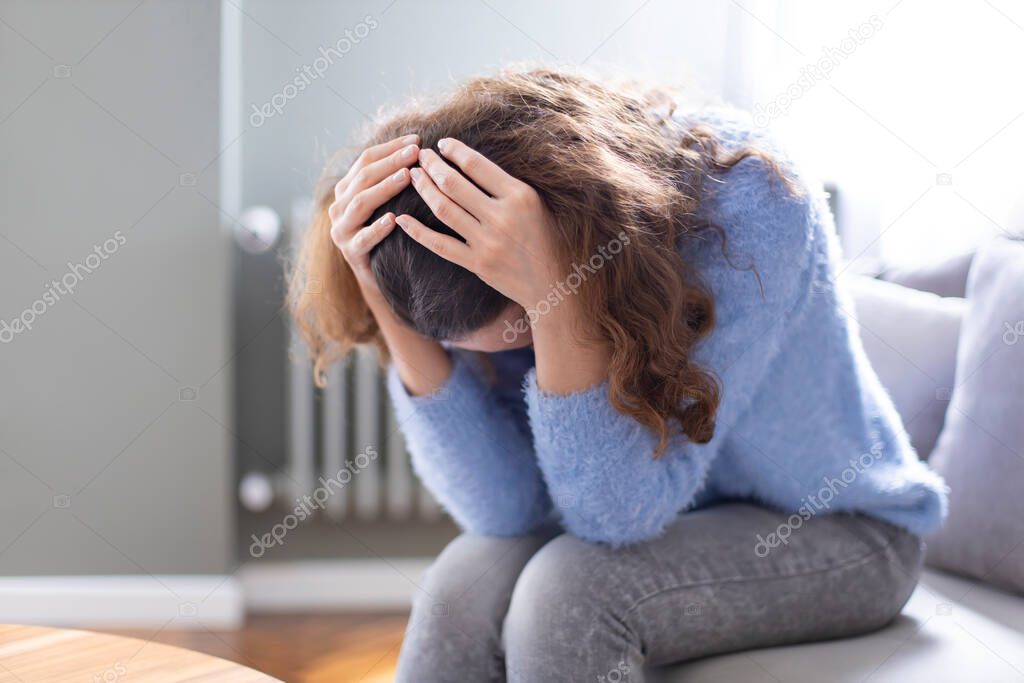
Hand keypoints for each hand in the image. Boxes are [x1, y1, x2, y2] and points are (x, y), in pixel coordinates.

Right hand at [329, 134, 419, 294]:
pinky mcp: (350, 253)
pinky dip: (377, 228)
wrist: (379, 276)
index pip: (366, 159)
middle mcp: (339, 206)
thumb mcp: (386, 203)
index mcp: (347, 189)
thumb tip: (419, 146)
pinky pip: (363, 238)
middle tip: (416, 152)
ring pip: (361, 203)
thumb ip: (392, 178)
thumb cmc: (388, 233)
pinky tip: (394, 219)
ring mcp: (341, 230)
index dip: (390, 148)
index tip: (416, 140)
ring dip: (385, 188)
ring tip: (407, 177)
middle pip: (364, 177)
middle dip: (391, 162)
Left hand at [395, 139, 560, 309]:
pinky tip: (402, 219)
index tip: (442, 144)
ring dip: (424, 190)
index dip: (454, 151)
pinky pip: (440, 244)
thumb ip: (506, 186)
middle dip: (432, 166)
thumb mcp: (536, 203)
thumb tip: (470, 163)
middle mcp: (501, 217)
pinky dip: (418, 231)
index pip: (477, 165)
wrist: (553, 283)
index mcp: (519, 196)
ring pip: (444, 210)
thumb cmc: (547, 238)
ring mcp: (487, 242)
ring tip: (413, 176)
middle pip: (454, 184)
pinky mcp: (477, 264)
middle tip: (420, 156)